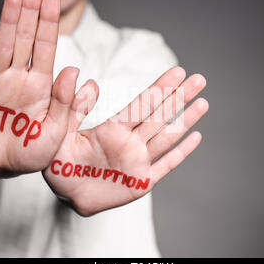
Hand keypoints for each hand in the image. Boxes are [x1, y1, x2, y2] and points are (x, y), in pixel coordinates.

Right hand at [0, 0, 92, 176]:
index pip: (47, 47)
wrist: (6, 169)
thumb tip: (73, 69)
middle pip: (26, 39)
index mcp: (42, 86)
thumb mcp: (57, 131)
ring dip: (8, 21)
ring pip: (3, 46)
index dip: (49, 22)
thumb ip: (66, 102)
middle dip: (30, 12)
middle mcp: (20, 79)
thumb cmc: (34, 153)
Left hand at [42, 66, 208, 215]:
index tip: (177, 72)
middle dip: (179, 97)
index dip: (161, 88)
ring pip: (167, 137)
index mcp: (113, 128)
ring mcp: (137, 161)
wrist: (64, 191)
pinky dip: (181, 152)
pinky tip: (196, 137)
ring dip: (185, 120)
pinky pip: (165, 166)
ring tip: (203, 102)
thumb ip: (75, 107)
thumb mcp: (61, 130)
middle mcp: (130, 141)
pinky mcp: (141, 181)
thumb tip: (91, 81)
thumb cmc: (60, 160)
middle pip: (160, 116)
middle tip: (199, 79)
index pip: (142, 104)